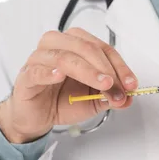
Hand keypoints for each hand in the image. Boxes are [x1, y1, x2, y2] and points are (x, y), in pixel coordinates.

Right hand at [0, 27, 137, 143]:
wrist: (37, 116)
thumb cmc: (62, 99)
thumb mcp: (93, 99)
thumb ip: (110, 96)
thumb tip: (129, 97)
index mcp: (75, 44)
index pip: (102, 48)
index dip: (120, 66)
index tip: (131, 84)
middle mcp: (57, 44)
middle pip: (86, 48)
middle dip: (107, 70)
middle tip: (118, 89)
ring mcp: (39, 58)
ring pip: (65, 57)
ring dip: (88, 72)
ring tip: (103, 85)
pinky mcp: (27, 75)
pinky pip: (38, 70)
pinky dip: (50, 72)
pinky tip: (60, 76)